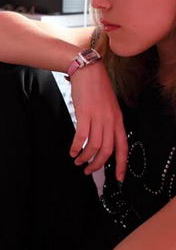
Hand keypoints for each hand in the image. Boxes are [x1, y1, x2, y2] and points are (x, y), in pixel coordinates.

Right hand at [69, 60, 127, 180]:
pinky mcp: (84, 113)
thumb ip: (110, 123)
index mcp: (118, 120)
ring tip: (78, 161)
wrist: (89, 71)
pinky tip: (71, 151)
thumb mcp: (110, 107)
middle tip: (89, 171)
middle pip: (106, 151)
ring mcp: (98, 117)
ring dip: (85, 158)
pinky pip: (81, 137)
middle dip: (97, 165)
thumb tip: (104, 141)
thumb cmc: (98, 88)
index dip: (122, 165)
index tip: (119, 178)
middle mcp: (110, 120)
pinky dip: (76, 147)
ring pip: (93, 146)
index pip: (123, 147)